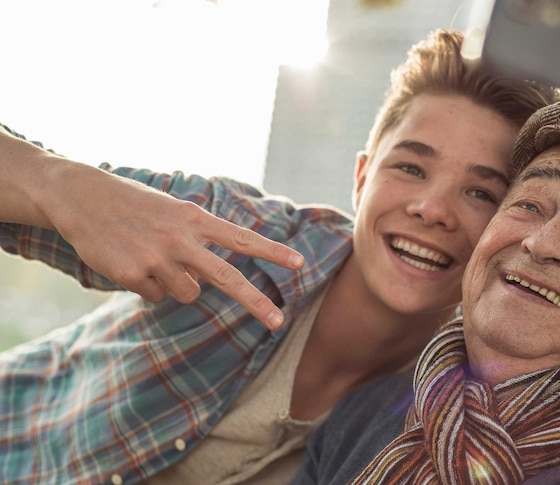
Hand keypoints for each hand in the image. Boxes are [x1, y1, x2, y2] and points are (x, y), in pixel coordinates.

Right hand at [1, 138, 303, 329]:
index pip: (242, 239)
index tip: (300, 264)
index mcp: (195, 219)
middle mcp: (180, 239)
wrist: (81, 197)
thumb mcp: (173, 212)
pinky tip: (130, 262)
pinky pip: (154, 296)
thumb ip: (198, 241)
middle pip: (226, 277)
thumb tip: (205, 285)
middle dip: (255, 302)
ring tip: (153, 258)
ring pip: (186, 293)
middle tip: (279, 323)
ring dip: (176, 285)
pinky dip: (146, 285)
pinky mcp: (131, 275)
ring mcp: (156, 258)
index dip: (272, 252)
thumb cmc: (136, 205)